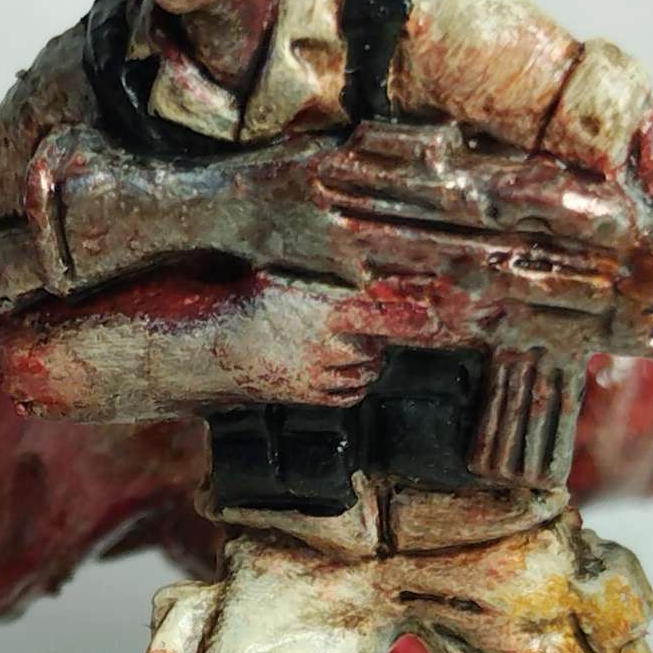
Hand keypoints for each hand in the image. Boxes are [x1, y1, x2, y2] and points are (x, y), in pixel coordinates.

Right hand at [214, 275, 452, 405]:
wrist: (218, 348)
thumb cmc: (250, 304)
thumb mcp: (288, 277)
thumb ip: (327, 274)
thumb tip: (359, 256)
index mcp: (327, 313)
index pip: (385, 316)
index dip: (413, 317)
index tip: (434, 317)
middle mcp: (329, 348)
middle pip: (377, 346)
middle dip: (378, 335)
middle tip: (364, 322)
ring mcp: (320, 376)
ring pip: (367, 372)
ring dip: (368, 358)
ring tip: (348, 342)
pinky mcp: (311, 396)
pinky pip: (350, 393)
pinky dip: (355, 381)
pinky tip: (342, 366)